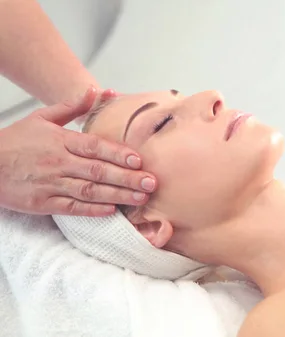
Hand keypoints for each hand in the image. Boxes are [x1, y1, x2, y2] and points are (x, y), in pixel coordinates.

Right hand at [0, 87, 156, 215]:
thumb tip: (98, 90)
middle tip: (151, 183)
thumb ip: (72, 106)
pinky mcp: (43, 203)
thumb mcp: (41, 118)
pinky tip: (112, 211)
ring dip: (117, 195)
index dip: (117, 154)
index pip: (94, 147)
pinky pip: (72, 208)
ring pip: (89, 191)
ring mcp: (51, 184)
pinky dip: (92, 210)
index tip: (138, 160)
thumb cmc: (15, 141)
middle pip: (98, 171)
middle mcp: (58, 163)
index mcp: (60, 141)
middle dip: (127, 178)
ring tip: (140, 198)